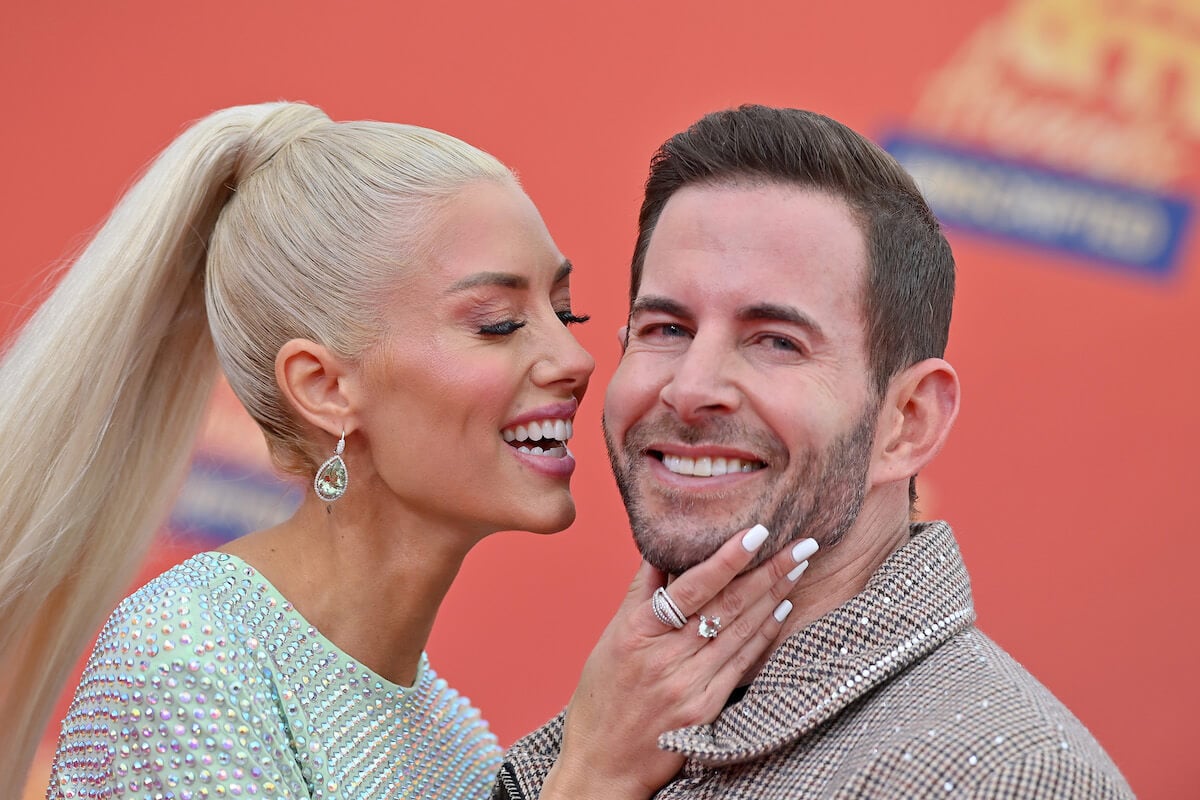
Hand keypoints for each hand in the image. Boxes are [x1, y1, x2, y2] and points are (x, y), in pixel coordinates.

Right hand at [540, 524, 816, 799]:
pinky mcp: (706, 711)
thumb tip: (660, 547)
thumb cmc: (602, 695)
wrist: (602, 762)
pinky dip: (764, 634)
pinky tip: (783, 610)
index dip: (728, 558)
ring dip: (775, 596)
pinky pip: (742, 664)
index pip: (691, 586)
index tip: (757, 532)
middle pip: (727, 606)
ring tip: (798, 566)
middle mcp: (665, 659)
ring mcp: (689, 687)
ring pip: (741, 632)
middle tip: (801, 543)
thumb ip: (640, 592)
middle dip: (768, 571)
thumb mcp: (611, 637)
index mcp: (638, 633)